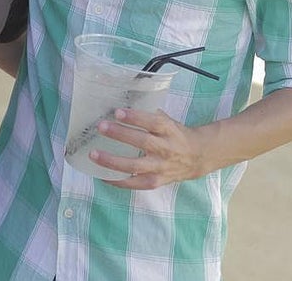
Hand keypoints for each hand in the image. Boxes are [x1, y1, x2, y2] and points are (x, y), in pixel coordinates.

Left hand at [88, 109, 217, 189]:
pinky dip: (118, 180)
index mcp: (169, 130)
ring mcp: (160, 167)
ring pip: (135, 166)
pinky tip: (102, 175)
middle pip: (142, 142)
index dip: (135, 117)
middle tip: (101, 127)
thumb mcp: (167, 121)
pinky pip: (134, 183)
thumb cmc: (176, 135)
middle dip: (120, 134)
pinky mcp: (156, 182)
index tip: (118, 112)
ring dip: (113, 161)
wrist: (197, 157)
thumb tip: (120, 107)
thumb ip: (148, 116)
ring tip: (94, 154)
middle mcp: (166, 149)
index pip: (153, 122)